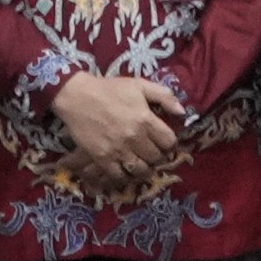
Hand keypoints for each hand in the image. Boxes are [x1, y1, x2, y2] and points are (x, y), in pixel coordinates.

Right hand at [51, 71, 185, 183]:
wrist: (78, 96)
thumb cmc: (110, 89)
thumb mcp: (139, 85)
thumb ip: (164, 96)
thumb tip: (183, 112)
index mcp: (146, 120)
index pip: (169, 142)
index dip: (169, 142)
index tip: (163, 141)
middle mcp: (134, 138)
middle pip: (156, 157)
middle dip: (157, 155)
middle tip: (152, 151)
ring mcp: (118, 150)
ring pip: (141, 170)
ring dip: (145, 167)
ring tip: (142, 161)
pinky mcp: (102, 158)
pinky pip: (120, 176)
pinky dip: (126, 175)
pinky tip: (126, 168)